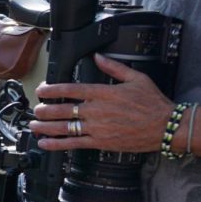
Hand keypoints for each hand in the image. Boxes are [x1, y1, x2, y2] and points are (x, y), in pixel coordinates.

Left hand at [29, 54, 172, 152]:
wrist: (166, 126)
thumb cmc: (153, 103)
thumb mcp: (136, 78)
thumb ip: (114, 67)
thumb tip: (98, 57)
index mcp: (104, 93)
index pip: (71, 89)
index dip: (52, 90)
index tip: (41, 91)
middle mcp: (97, 110)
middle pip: (63, 109)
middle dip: (45, 110)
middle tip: (36, 110)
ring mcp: (98, 127)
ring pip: (65, 127)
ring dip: (46, 127)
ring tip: (34, 126)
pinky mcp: (101, 142)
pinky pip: (74, 143)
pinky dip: (57, 144)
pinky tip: (45, 143)